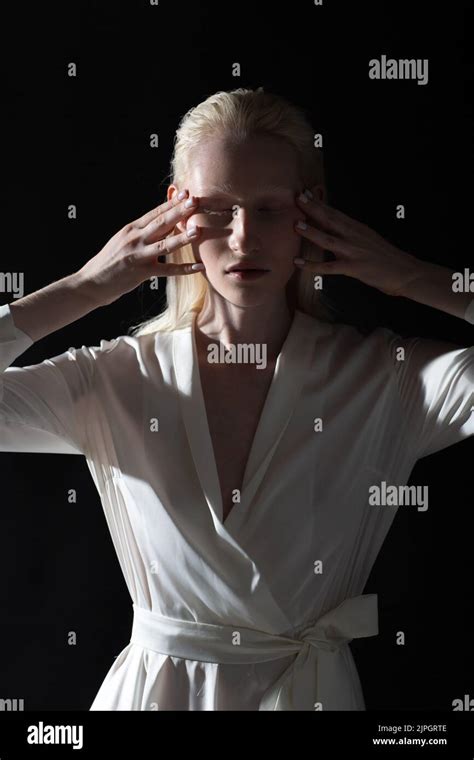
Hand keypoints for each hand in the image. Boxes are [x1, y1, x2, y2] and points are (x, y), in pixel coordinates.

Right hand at [77, 190, 203, 305]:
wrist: (91, 282)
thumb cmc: (109, 262)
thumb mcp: (122, 241)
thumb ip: (141, 233)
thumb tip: (164, 225)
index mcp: (131, 229)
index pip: (155, 213)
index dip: (171, 203)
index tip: (186, 193)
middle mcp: (135, 239)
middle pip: (161, 223)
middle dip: (180, 212)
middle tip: (195, 201)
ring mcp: (138, 255)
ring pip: (165, 244)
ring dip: (183, 237)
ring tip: (198, 230)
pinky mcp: (141, 272)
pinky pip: (167, 270)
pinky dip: (184, 269)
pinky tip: (198, 266)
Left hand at [293, 194, 421, 296]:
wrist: (405, 272)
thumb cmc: (386, 257)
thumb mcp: (369, 239)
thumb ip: (352, 234)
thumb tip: (335, 229)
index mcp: (357, 229)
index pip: (335, 212)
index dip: (319, 203)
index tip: (305, 193)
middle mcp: (354, 236)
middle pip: (331, 219)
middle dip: (313, 208)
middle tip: (297, 198)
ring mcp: (354, 252)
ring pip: (328, 240)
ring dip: (312, 232)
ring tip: (296, 224)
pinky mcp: (353, 268)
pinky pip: (329, 267)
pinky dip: (312, 265)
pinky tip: (298, 263)